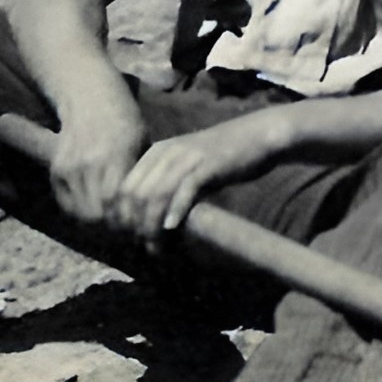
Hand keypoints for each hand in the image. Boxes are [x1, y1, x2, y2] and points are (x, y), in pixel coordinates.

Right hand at [46, 97, 147, 229]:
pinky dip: (79, 212)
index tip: (136, 224)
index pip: (116, 200)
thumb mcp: (141, 143)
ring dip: (95, 222)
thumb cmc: (125, 120)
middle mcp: (89, 163)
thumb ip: (140, 175)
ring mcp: (69, 168)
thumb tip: (149, 208)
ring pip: (80, 212)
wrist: (89, 100)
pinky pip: (66, 204)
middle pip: (96, 211)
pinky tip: (93, 210)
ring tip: (110, 222)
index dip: (125, 217)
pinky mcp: (56, 171)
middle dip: (111, 224)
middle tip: (124, 228)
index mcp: (116, 155)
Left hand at [110, 113, 287, 241]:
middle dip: (134, 225)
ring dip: (152, 226)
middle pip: (135, 194)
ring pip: (155, 195)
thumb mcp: (188, 166)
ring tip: (157, 247)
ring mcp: (187, 157)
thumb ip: (166, 184)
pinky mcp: (207, 165)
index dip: (121, 216)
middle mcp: (167, 152)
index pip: (123, 187)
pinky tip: (172, 228)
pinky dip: (175, 212)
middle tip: (143, 245)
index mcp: (157, 151)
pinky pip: (183, 191)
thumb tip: (145, 220)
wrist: (259, 135)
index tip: (129, 237)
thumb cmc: (224, 156)